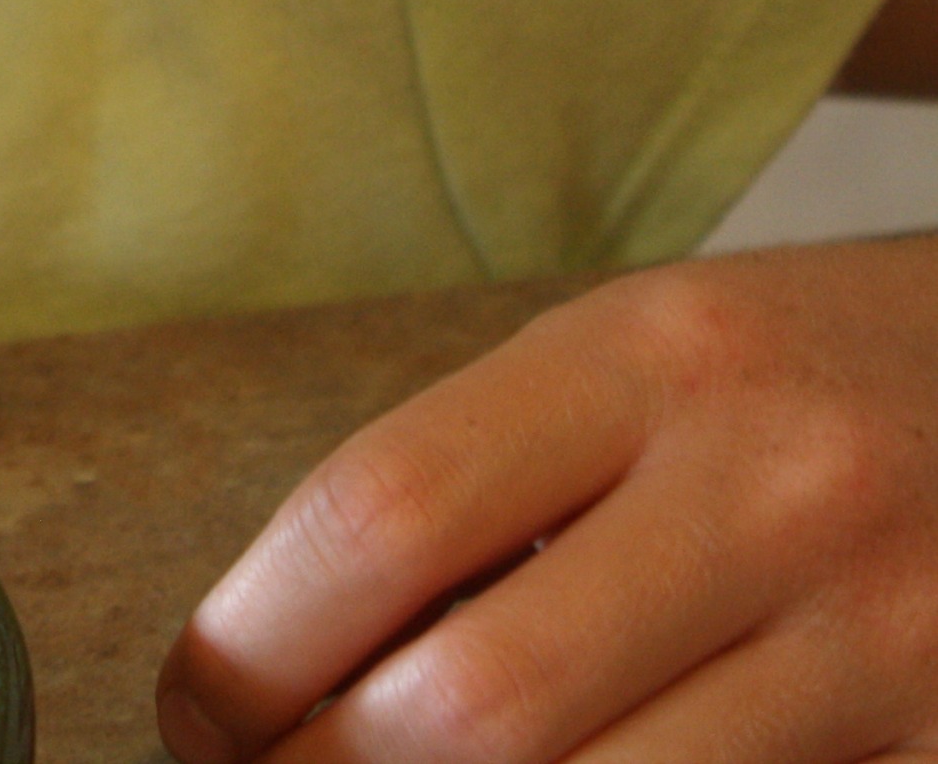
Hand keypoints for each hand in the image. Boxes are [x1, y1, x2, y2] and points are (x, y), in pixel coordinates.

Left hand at [159, 238, 937, 760]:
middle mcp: (773, 490)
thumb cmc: (795, 383)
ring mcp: (887, 637)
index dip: (248, 647)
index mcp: (649, 358)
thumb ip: (481, 496)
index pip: (378, 518)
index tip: (200, 710)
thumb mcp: (633, 367)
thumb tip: (285, 672)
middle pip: (471, 703)